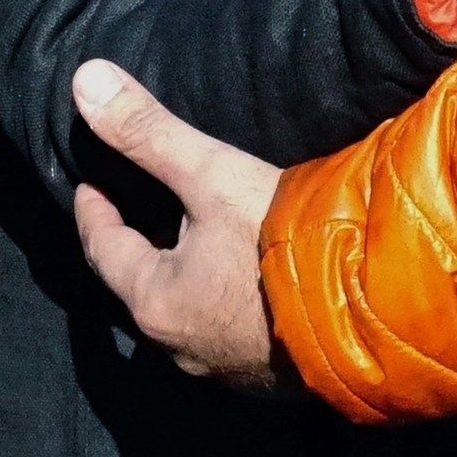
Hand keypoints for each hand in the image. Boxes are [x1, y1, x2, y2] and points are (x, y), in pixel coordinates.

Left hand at [71, 60, 287, 389]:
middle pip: (142, 287)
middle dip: (139, 249)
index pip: (104, 249)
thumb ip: (150, 132)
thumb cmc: (283, 240)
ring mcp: (227, 369)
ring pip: (187, 316)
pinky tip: (247, 288)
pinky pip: (230, 336)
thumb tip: (84, 78)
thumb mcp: (214, 174)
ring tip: (195, 247)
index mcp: (154, 300)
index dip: (95, 213)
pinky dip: (226, 307)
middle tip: (140, 213)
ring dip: (185, 282)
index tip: (90, 187)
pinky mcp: (270, 378)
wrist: (371, 310)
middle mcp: (178, 347)